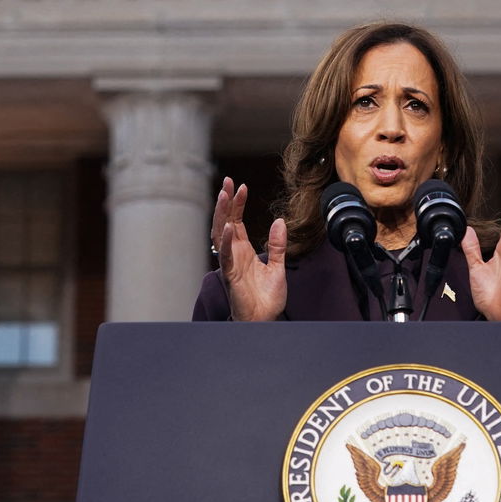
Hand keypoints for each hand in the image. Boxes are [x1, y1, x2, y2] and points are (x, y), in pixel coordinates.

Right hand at [211, 177, 286, 320]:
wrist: (265, 320)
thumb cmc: (267, 298)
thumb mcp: (278, 266)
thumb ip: (278, 245)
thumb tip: (279, 221)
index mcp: (243, 250)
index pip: (237, 221)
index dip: (237, 204)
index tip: (240, 186)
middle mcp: (234, 254)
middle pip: (225, 222)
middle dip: (225, 201)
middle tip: (226, 181)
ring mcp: (231, 264)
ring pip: (221, 234)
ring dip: (222, 215)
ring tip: (223, 195)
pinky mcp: (231, 276)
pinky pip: (226, 256)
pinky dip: (226, 241)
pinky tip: (229, 227)